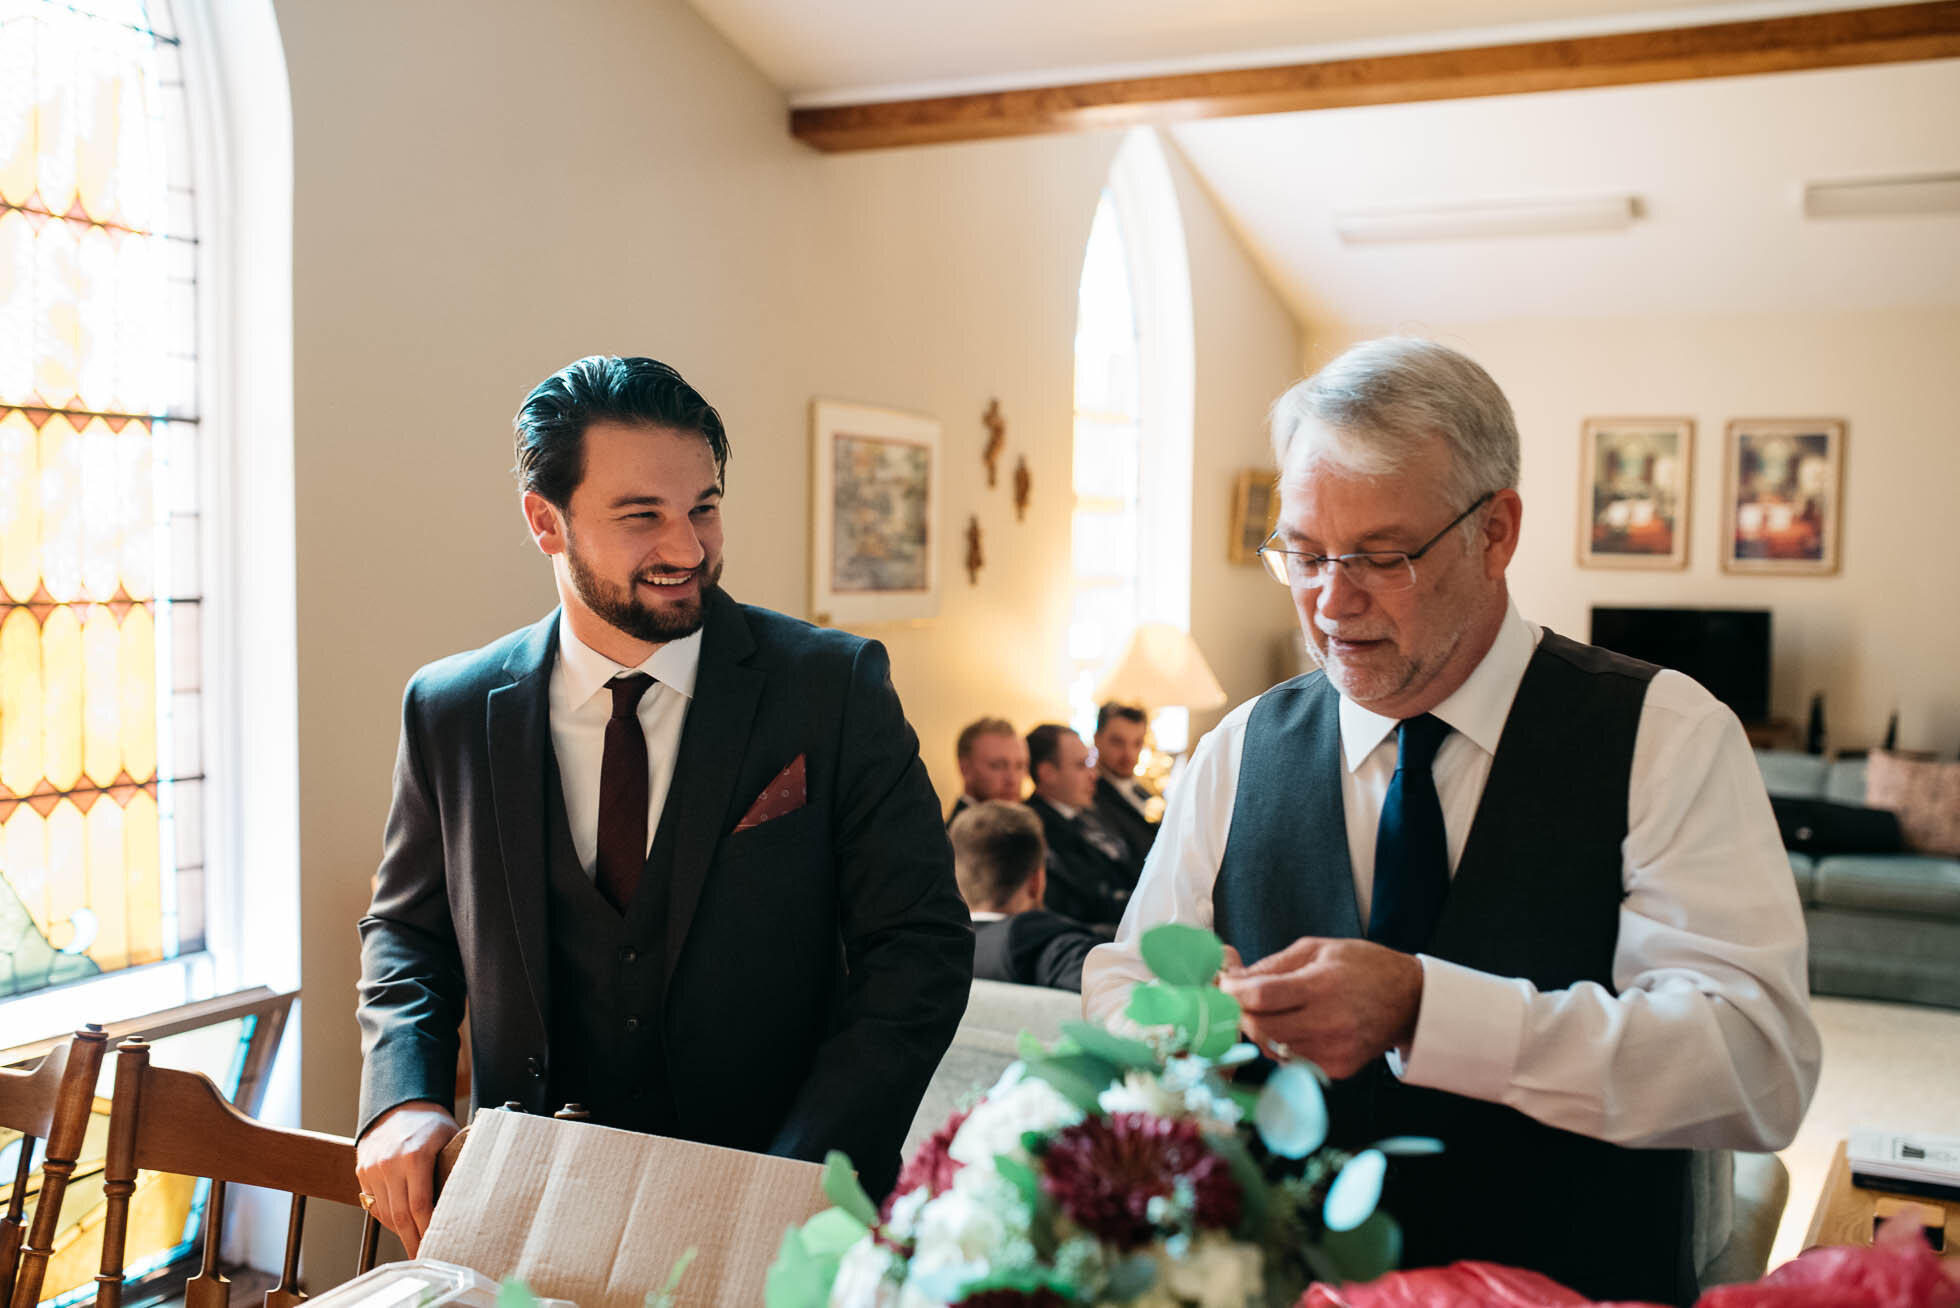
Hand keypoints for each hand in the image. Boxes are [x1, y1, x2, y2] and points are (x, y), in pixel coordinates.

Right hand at [354, 1100, 458, 1255]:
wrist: (398, 1106)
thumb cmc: (431, 1125)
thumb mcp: (451, 1138)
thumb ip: (458, 1164)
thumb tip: (477, 1195)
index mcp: (415, 1156)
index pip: (420, 1205)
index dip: (428, 1230)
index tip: (437, 1247)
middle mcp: (390, 1163)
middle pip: (400, 1215)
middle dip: (413, 1240)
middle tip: (425, 1258)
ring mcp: (373, 1168)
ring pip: (385, 1213)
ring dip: (400, 1231)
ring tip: (415, 1243)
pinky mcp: (362, 1172)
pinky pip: (373, 1204)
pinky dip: (387, 1218)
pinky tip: (401, 1225)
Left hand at [1218, 937, 1422, 1078]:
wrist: (1410, 1000)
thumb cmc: (1362, 966)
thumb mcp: (1317, 949)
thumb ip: (1272, 966)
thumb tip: (1232, 977)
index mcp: (1322, 986)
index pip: (1261, 997)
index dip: (1233, 993)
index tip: (1224, 985)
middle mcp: (1328, 1023)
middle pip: (1260, 1028)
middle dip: (1241, 1014)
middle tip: (1237, 1001)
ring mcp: (1333, 1051)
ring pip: (1272, 1049)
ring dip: (1260, 1031)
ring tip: (1270, 1012)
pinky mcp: (1337, 1069)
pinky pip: (1292, 1062)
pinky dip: (1282, 1046)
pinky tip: (1294, 1028)